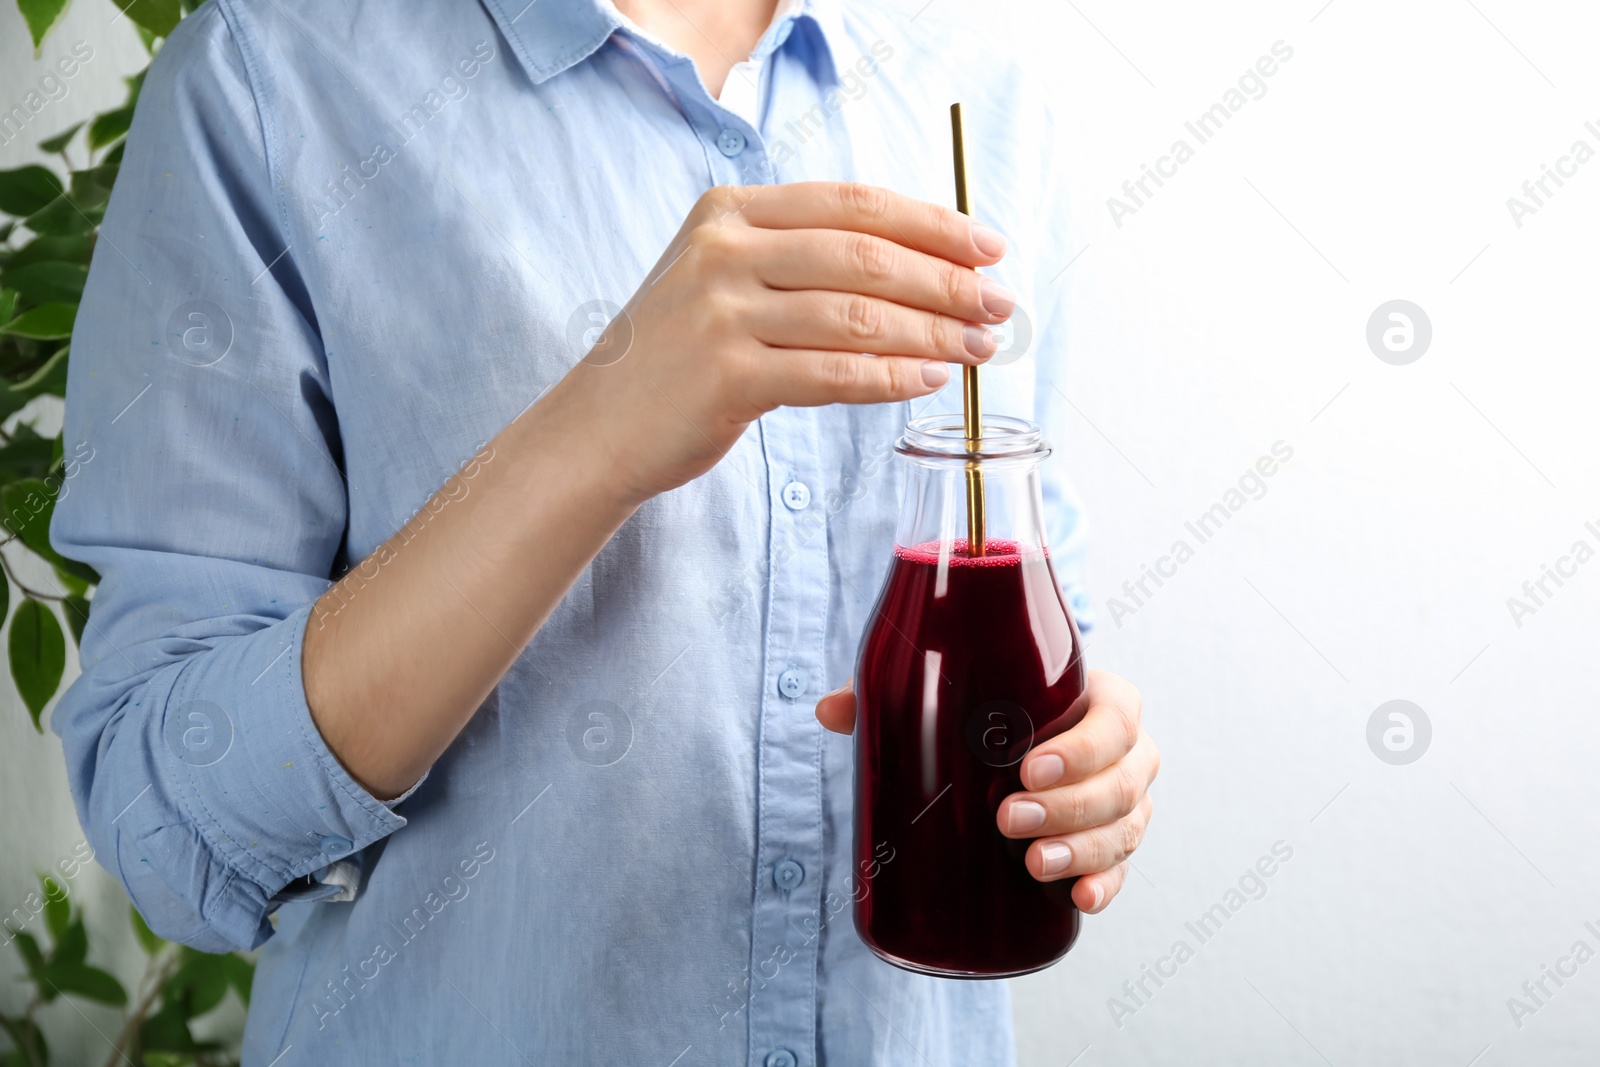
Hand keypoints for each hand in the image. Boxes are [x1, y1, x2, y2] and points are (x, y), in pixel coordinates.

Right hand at [558, 182, 1015, 504]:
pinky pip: (833, 374)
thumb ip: (802, 260)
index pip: (854, 204)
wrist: (599, 426)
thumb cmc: (677, 356)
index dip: (932, 224)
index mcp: (731, 210)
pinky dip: (890, 378)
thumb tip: (924, 272)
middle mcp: (724, 250)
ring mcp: (720, 311)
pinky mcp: (725, 375)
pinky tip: (927, 381)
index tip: (988, 248)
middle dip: (947, 282)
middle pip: (865, 256)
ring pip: (857, 316)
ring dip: (932, 334)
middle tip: (999, 305)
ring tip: (977, 350)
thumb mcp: (724, 279)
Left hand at [817, 669, 1158, 914]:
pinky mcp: (1111, 849)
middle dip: (1070, 807)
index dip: (1083, 746)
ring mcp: (1124, 805)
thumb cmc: (994, 711)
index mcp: (1102, 703)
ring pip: (1124, 830)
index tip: (1028, 766)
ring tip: (1033, 863)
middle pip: (1121, 783)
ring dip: (1083, 850)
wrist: (1019, 746)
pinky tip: (1080, 900)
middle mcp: (1126, 755)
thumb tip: (829, 709)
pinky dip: (1106, 886)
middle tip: (1007, 818)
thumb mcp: (957, 694)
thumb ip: (895, 695)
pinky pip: (1122, 871)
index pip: (1116, 719)